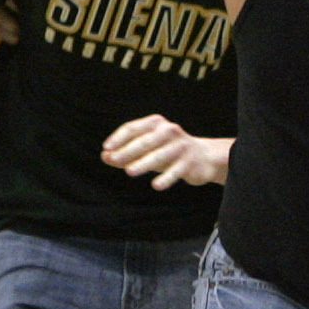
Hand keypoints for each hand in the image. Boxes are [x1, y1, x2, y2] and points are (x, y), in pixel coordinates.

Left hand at [101, 114, 230, 188]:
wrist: (204, 157)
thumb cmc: (168, 152)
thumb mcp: (147, 150)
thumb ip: (125, 153)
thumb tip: (105, 156)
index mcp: (156, 124)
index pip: (133, 128)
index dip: (118, 138)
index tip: (107, 148)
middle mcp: (169, 131)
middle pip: (145, 141)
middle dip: (128, 151)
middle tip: (113, 160)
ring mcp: (181, 146)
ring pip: (159, 155)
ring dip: (143, 163)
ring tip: (129, 171)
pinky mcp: (190, 162)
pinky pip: (175, 171)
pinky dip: (166, 178)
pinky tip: (156, 185)